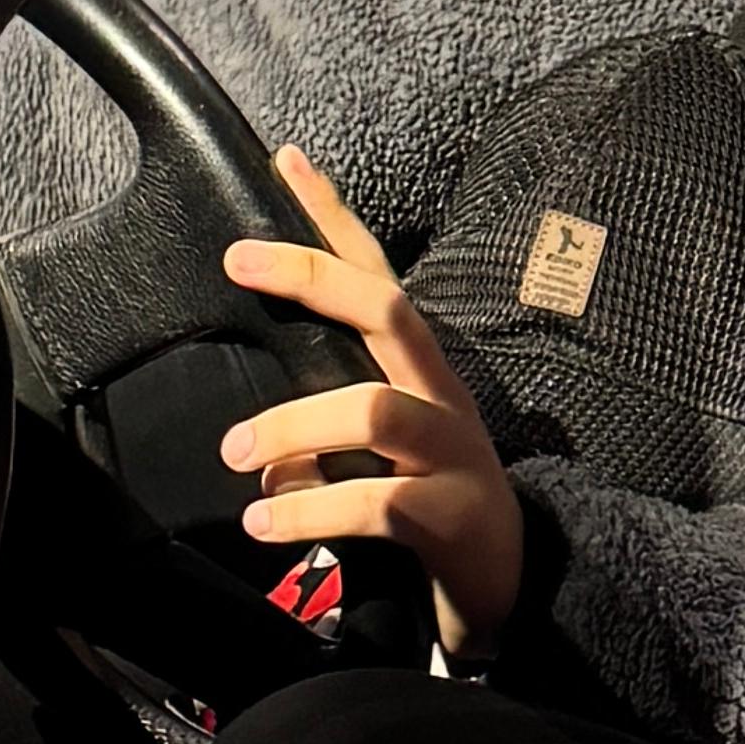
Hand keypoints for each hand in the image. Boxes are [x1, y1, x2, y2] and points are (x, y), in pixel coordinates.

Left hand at [217, 145, 527, 659]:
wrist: (507, 582)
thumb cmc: (430, 501)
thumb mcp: (385, 444)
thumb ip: (329, 419)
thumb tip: (248, 431)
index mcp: (422, 369)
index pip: (378, 276)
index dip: (334, 218)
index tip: (286, 162)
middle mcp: (441, 394)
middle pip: (389, 311)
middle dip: (313, 275)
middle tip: (238, 261)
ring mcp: (451, 452)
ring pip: (373, 411)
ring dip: (294, 427)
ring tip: (237, 454)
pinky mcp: (449, 515)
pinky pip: (375, 501)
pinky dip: (311, 509)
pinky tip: (266, 521)